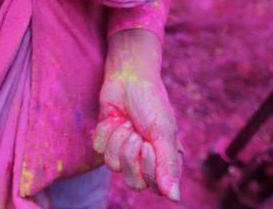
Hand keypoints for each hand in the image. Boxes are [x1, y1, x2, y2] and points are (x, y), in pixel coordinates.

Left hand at [95, 29, 181, 200]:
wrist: (128, 77)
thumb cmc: (152, 103)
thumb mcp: (163, 133)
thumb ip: (167, 165)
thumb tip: (174, 199)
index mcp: (163, 160)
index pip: (154, 186)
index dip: (148, 169)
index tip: (148, 145)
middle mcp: (143, 159)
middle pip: (132, 182)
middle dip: (130, 156)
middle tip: (135, 134)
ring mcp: (122, 151)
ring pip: (112, 165)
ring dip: (118, 140)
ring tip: (126, 122)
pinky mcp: (105, 140)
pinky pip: (99, 149)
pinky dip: (106, 131)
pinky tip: (114, 119)